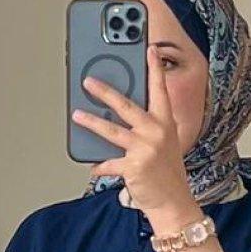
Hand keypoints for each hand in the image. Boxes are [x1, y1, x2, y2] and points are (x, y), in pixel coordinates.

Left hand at [72, 47, 195, 219]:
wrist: (173, 203)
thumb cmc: (167, 172)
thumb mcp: (165, 142)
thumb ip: (150, 125)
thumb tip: (119, 113)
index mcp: (165, 123)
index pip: (160, 90)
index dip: (154, 68)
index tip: (148, 49)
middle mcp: (156, 133)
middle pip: (126, 106)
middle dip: (105, 91)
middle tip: (88, 81)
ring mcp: (145, 149)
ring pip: (112, 131)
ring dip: (91, 122)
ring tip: (77, 115)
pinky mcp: (134, 167)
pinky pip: (109, 163)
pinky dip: (99, 165)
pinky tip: (92, 164)